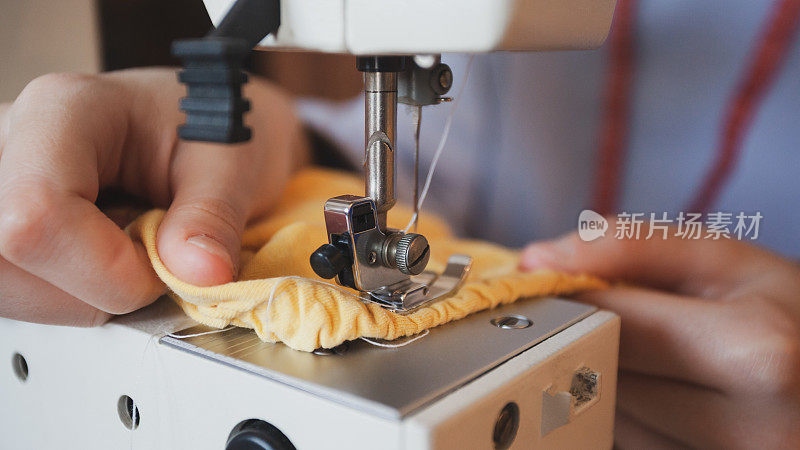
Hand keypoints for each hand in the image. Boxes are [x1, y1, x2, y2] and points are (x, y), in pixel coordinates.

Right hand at [0, 68, 307, 325]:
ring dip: (80, 299)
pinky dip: (70, 298)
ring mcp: (1, 185)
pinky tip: (104, 263)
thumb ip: (212, 218)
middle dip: (90, 292)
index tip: (165, 269)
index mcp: (63, 111)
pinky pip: (16, 291)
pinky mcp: (6, 225)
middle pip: (5, 260)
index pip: (37, 216)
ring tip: (130, 256)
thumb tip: (201, 276)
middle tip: (151, 261)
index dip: (106, 270)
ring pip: (5, 288)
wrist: (205, 127)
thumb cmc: (213, 130)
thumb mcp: (231, 163)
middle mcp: (10, 142)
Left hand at [520, 223, 799, 448]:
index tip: (548, 283)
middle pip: (603, 376)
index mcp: (754, 355)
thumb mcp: (722, 258)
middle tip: (595, 314)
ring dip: (601, 378)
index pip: (614, 325)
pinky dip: (622, 412)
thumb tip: (537, 261)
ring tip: (646, 354)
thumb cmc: (779, 308)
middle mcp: (748, 429)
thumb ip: (630, 247)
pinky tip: (656, 389)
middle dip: (585, 339)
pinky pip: (625, 443)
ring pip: (605, 416)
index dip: (570, 299)